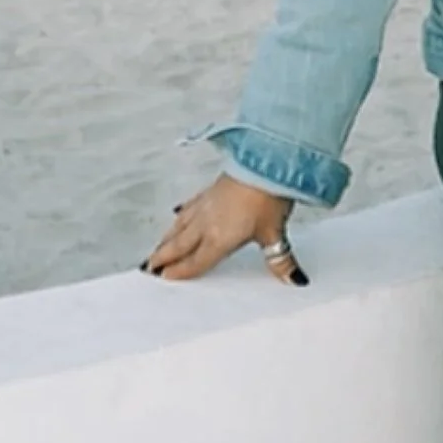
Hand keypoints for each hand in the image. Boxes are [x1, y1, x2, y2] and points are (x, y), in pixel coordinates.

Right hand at [145, 174, 305, 284]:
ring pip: (180, 225)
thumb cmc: (268, 198)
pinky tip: (179, 213)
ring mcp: (206, 204)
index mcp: (217, 239)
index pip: (195, 261)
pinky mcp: (211, 188)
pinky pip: (190, 206)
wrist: (265, 163)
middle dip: (163, 256)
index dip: (179, 271)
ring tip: (158, 246)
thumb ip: (281, 260)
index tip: (163, 277)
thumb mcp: (275, 234)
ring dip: (167, 238)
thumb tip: (294, 279)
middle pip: (179, 244)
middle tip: (148, 266)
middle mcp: (206, 223)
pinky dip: (182, 214)